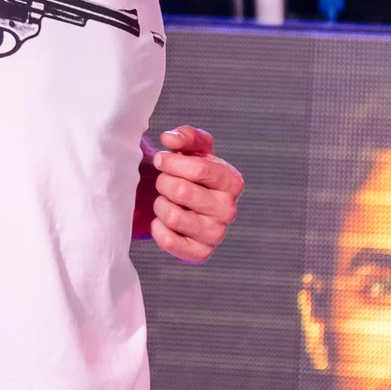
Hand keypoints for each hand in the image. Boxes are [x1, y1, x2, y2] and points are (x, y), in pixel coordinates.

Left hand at [148, 126, 244, 263]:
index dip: (171, 162)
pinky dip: (158, 228)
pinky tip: (163, 220)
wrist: (187, 205)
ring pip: (173, 216)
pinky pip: (168, 241)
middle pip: (182, 191)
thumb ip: (186, 136)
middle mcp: (228, 210)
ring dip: (160, 204)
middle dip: (163, 182)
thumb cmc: (192, 173)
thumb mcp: (194, 149)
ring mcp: (215, 234)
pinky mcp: (200, 253)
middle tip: (163, 182)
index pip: (199, 169)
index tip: (160, 159)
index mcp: (232, 182)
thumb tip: (170, 139)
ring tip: (165, 200)